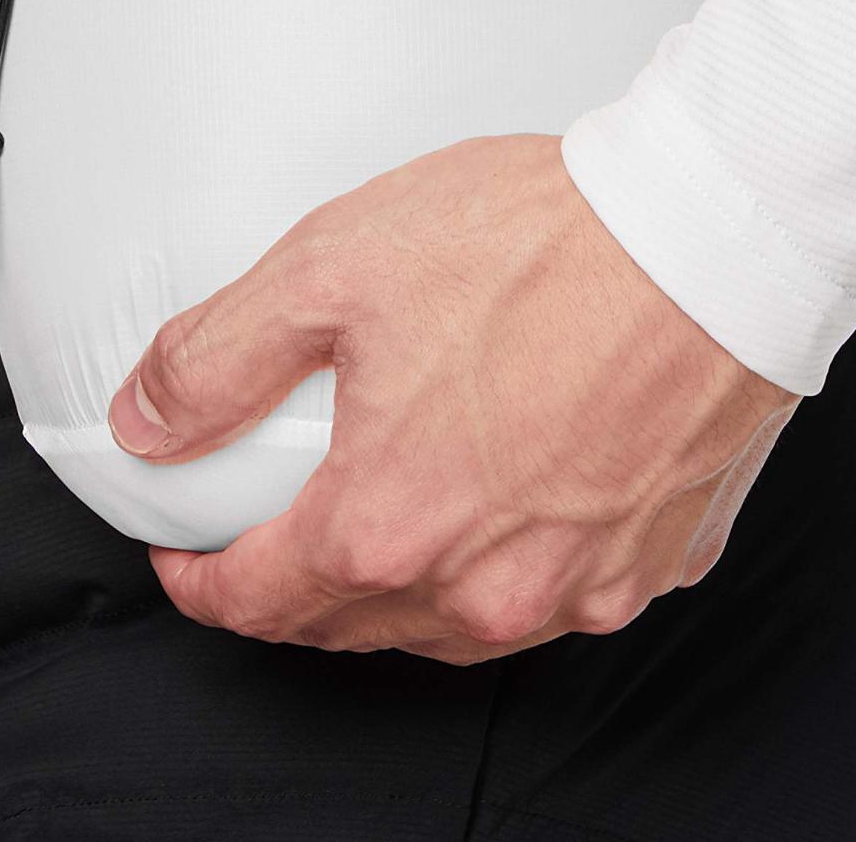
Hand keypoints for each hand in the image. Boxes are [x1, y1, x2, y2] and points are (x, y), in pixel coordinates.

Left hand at [108, 133, 796, 664]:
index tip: (184, 558)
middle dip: (295, 585)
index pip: (254, 600)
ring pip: (453, 621)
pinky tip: (510, 492)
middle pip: (350, 622)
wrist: (709, 234)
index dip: (199, 581)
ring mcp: (579, 585)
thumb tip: (146, 418)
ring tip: (388, 507)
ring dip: (401, 582)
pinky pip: (556, 589)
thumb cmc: (545, 243)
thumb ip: (217, 357)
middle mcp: (483, 587)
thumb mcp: (332, 267)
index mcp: (388, 525)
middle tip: (275, 524)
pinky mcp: (654, 560)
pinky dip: (511, 559)